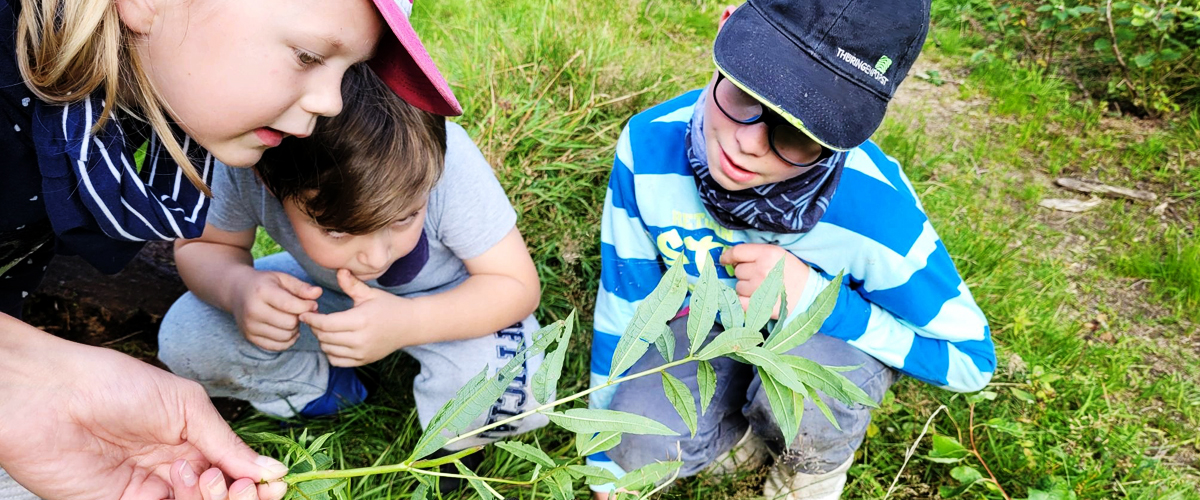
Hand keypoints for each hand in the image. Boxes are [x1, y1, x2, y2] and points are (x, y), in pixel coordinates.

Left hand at [0, 327, 288, 499]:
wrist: (50, 396)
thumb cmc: (112, 385)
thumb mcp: (186, 405)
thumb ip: (226, 442)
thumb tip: (271, 471)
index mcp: (192, 444)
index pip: (235, 475)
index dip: (256, 484)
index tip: (272, 484)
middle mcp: (173, 474)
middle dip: (240, 496)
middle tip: (238, 484)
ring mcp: (148, 495)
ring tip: (198, 476)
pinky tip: (183, 488)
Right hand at [232, 270, 321, 351]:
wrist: (237, 291)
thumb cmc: (265, 283)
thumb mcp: (282, 278)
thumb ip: (301, 287)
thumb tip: (318, 293)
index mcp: (262, 292)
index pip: (291, 306)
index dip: (307, 306)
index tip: (312, 304)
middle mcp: (253, 311)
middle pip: (290, 324)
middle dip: (300, 318)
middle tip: (299, 312)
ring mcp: (249, 326)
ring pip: (285, 337)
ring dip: (294, 330)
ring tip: (292, 319)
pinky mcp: (249, 337)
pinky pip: (277, 346)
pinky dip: (287, 340)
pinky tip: (287, 329)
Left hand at [300, 269, 411, 366]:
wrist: (410, 325)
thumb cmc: (389, 306)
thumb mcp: (370, 293)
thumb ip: (351, 284)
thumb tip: (339, 270)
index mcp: (360, 320)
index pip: (326, 323)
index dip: (312, 319)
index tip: (305, 314)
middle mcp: (360, 339)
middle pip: (324, 337)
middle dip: (315, 328)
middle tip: (314, 319)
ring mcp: (362, 352)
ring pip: (328, 350)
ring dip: (322, 340)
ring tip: (325, 329)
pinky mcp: (364, 360)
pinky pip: (337, 361)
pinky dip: (331, 353)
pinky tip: (334, 342)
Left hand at [719, 243, 810, 319]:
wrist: (809, 294)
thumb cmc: (793, 272)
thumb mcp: (778, 254)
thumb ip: (757, 254)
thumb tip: (732, 258)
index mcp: (768, 253)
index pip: (737, 252)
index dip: (727, 256)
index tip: (725, 260)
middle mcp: (762, 269)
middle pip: (738, 271)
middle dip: (744, 274)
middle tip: (759, 277)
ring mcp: (760, 288)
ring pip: (738, 287)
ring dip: (745, 288)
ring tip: (761, 289)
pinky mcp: (760, 305)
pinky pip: (739, 302)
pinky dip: (743, 302)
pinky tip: (753, 300)